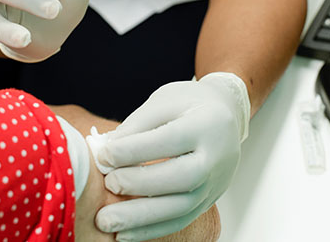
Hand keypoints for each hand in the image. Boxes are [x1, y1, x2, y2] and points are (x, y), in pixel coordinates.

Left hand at [94, 72, 250, 241]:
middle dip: (139, 184)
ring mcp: (216, 183)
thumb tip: (105, 152)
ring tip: (105, 221)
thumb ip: (137, 125)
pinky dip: (151, 230)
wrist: (225, 115)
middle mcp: (217, 156)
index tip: (104, 156)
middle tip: (109, 184)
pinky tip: (124, 235)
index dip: (134, 150)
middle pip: (181, 178)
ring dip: (140, 218)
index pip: (170, 140)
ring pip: (180, 207)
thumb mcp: (164, 101)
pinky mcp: (208, 201)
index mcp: (207, 123)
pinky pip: (180, 221)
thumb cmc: (189, 104)